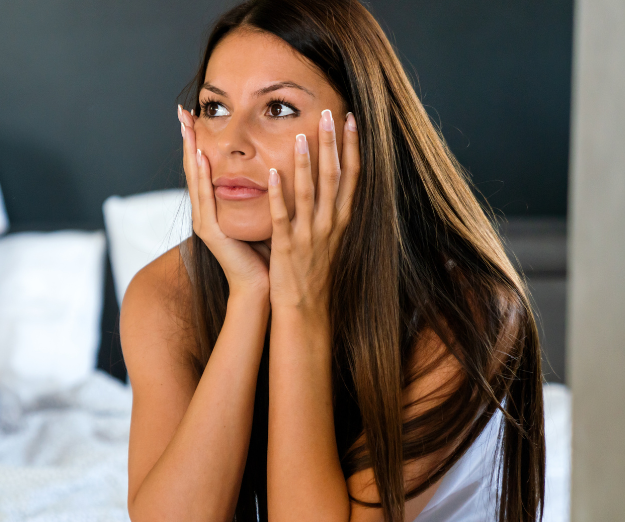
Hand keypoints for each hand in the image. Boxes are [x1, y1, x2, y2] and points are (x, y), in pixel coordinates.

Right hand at [178, 106, 270, 298]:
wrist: (261, 286)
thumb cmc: (265, 252)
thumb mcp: (261, 215)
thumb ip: (260, 194)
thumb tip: (275, 165)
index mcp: (216, 208)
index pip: (205, 168)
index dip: (199, 141)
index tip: (196, 116)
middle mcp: (205, 212)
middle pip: (194, 168)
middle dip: (188, 139)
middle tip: (182, 113)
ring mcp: (204, 221)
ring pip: (195, 179)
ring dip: (191, 151)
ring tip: (187, 128)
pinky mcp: (210, 231)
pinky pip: (205, 198)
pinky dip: (202, 176)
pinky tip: (203, 157)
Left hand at [266, 110, 359, 313]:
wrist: (305, 305)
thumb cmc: (313, 268)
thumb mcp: (328, 234)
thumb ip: (327, 207)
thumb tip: (326, 177)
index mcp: (341, 218)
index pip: (352, 175)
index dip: (352, 146)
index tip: (351, 119)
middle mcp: (330, 223)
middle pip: (334, 176)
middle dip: (332, 143)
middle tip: (328, 113)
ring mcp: (310, 235)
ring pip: (309, 193)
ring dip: (305, 163)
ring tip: (300, 135)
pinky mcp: (288, 246)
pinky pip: (283, 217)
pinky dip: (278, 195)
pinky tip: (272, 174)